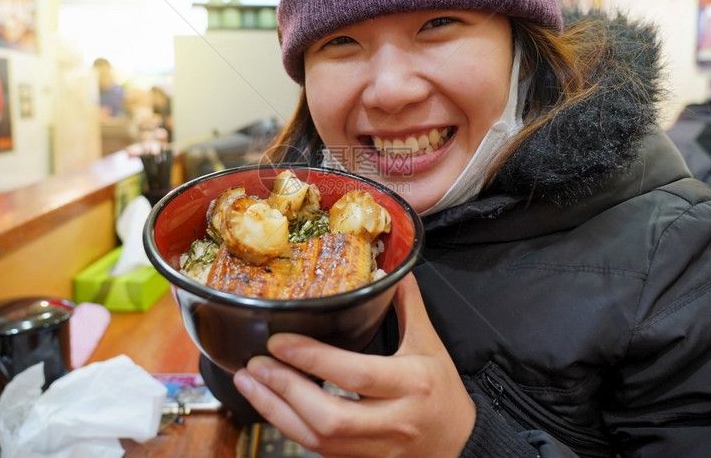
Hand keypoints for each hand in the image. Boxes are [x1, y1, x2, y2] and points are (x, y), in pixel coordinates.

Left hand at [233, 273, 475, 457]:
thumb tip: (392, 271)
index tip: (279, 340)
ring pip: (318, 440)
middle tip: (256, 364)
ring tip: (250, 383)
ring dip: (276, 412)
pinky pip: (318, 451)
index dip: (312, 358)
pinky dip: (289, 427)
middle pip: (330, 416)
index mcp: (411, 383)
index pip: (355, 373)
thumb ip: (408, 306)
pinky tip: (270, 405)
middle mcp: (393, 419)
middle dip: (285, 390)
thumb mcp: (430, 345)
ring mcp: (377, 448)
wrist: (461, 444)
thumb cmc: (443, 392)